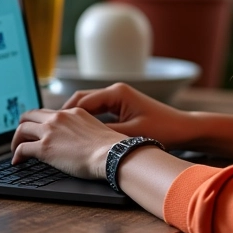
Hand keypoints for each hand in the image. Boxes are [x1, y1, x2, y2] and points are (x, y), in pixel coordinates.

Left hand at [11, 107, 124, 179]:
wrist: (110, 154)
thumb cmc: (108, 148)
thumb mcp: (95, 129)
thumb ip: (82, 129)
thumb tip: (79, 140)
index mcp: (72, 112)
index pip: (48, 112)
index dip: (39, 121)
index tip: (36, 129)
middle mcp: (59, 118)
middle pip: (30, 116)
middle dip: (23, 126)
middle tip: (21, 137)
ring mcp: (50, 131)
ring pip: (22, 129)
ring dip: (16, 140)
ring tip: (16, 150)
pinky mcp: (44, 147)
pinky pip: (22, 148)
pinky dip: (16, 155)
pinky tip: (18, 162)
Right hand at [61, 82, 196, 149]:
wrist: (184, 128)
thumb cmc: (163, 130)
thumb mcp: (132, 135)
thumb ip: (107, 135)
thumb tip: (82, 141)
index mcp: (117, 93)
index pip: (82, 101)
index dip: (64, 115)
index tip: (50, 127)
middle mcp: (116, 91)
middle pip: (81, 100)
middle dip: (64, 115)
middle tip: (48, 129)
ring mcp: (118, 98)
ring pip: (87, 106)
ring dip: (74, 117)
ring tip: (58, 133)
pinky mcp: (121, 107)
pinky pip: (97, 111)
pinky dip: (86, 120)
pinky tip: (78, 134)